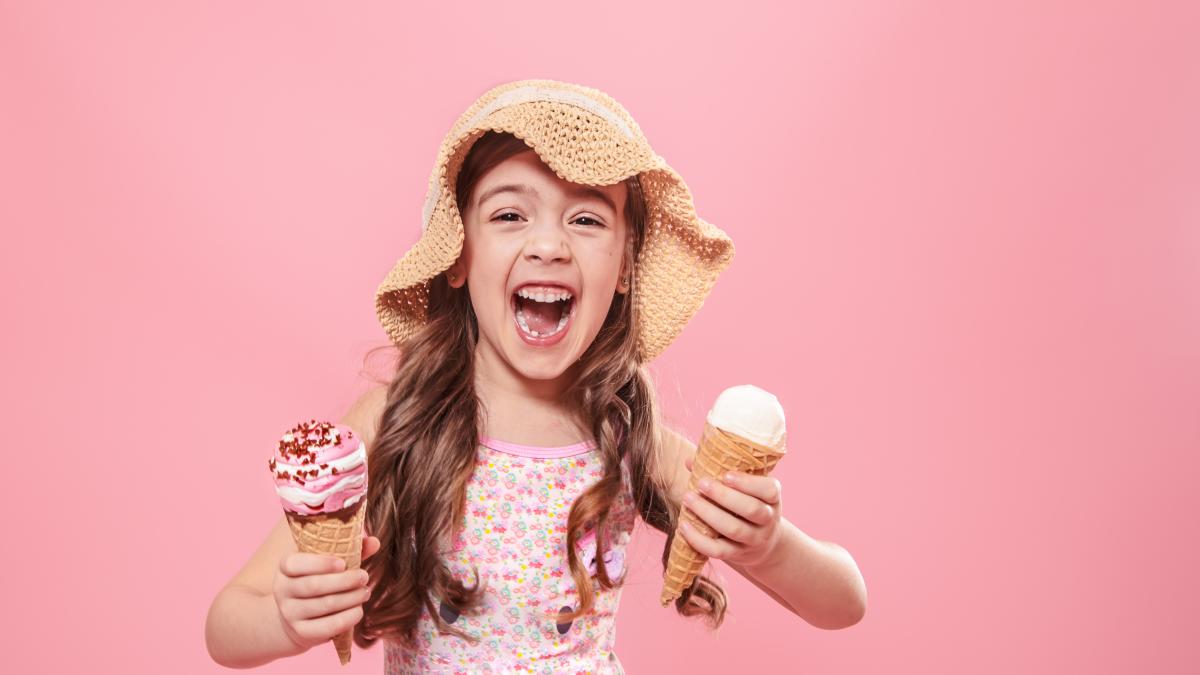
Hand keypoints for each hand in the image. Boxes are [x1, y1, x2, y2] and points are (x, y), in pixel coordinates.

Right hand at [272, 535, 380, 650]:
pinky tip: (358, 610)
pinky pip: (328, 626)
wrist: (296, 617)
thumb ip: (349, 550)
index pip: (294, 563)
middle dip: (344, 581)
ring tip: (365, 592)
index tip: (342, 563)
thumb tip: (374, 542)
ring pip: (324, 605)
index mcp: (285, 567)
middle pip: (314, 585)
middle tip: (364, 576)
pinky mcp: (301, 632)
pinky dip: (348, 618)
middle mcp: (282, 590)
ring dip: (350, 598)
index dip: (319, 563)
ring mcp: (289, 613)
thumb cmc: (317, 580)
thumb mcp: (326, 563)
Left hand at [677, 453, 783, 568]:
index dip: (748, 483)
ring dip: (708, 514)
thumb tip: (689, 461)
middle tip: (701, 484)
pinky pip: (719, 550)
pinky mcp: (739, 555)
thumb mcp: (746, 489)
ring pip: (734, 529)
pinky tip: (683, 526)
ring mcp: (754, 540)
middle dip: (723, 496)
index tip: (725, 475)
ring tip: (688, 499)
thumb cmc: (747, 504)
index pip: (769, 490)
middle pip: (751, 509)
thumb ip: (721, 471)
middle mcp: (768, 519)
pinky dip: (699, 540)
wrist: (763, 544)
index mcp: (772, 498)